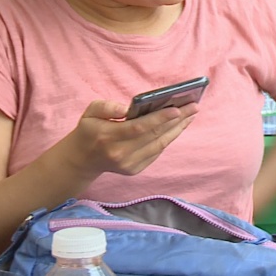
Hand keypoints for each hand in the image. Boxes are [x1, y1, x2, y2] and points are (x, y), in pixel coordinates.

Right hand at [62, 100, 198, 179]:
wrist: (82, 159)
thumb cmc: (89, 129)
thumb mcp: (90, 112)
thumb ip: (106, 107)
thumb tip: (128, 109)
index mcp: (108, 137)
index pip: (139, 127)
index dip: (159, 118)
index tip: (177, 108)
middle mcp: (120, 153)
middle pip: (154, 135)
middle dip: (177, 120)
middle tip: (194, 106)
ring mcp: (129, 164)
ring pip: (159, 145)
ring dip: (178, 129)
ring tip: (191, 114)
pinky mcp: (135, 170)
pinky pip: (157, 152)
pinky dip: (169, 138)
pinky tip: (179, 126)